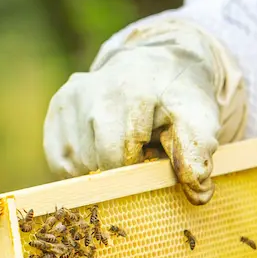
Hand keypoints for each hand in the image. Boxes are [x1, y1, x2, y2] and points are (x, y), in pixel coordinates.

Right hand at [43, 20, 245, 204]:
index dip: (139, 171)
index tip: (154, 159)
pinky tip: (103, 149)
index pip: (121, 158)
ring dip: (102, 169)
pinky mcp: (57, 106)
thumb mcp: (199, 120)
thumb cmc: (179, 98)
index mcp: (131, 91)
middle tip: (143, 152)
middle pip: (98, 163)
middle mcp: (93, 90)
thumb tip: (198, 193)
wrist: (158, 63)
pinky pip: (60, 160)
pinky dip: (82, 166)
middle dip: (122, 170)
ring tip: (125, 146)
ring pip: (77, 166)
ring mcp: (70, 96)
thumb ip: (198, 154)